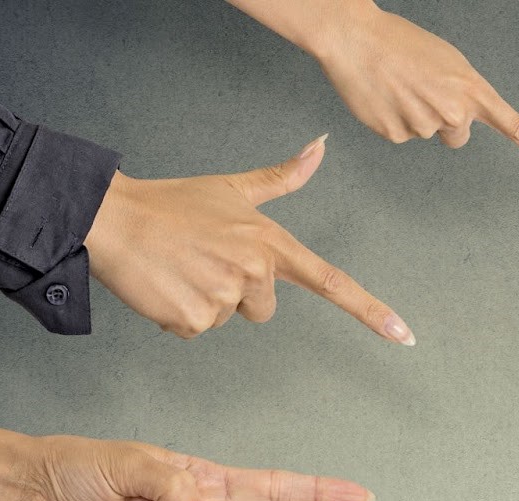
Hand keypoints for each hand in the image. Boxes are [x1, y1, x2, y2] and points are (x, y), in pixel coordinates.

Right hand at [84, 136, 413, 341]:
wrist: (115, 218)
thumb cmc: (173, 205)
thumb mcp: (232, 188)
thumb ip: (282, 178)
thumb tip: (321, 147)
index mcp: (270, 242)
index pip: (331, 281)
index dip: (370, 311)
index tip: (403, 335)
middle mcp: (255, 271)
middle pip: (264, 309)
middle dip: (236, 293)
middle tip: (203, 261)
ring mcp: (225, 296)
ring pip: (226, 319)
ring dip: (203, 302)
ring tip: (181, 269)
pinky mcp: (194, 319)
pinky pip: (196, 331)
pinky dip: (178, 315)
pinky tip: (165, 285)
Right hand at [229, 0, 518, 184]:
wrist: (354, 37)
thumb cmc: (401, 44)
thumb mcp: (447, 63)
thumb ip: (463, 96)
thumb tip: (458, 128)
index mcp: (473, 90)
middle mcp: (455, 111)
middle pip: (458, 136)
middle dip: (444, 118)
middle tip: (421, 88)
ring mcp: (425, 126)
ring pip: (428, 135)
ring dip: (415, 115)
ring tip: (399, 86)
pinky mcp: (396, 135)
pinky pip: (402, 136)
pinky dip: (392, 120)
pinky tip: (384, 97)